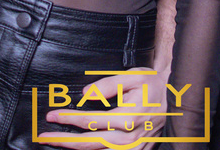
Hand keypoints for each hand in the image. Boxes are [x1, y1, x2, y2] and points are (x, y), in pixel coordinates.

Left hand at [40, 67, 167, 148]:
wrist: (175, 95)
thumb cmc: (152, 84)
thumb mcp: (134, 76)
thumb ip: (108, 85)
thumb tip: (85, 94)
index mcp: (128, 117)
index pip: (91, 121)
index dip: (69, 119)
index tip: (52, 116)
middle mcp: (130, 137)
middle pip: (91, 143)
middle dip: (65, 140)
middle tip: (44, 137)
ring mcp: (134, 147)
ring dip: (76, 149)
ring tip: (58, 143)